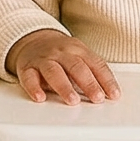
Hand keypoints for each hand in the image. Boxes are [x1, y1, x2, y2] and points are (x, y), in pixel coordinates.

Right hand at [6, 29, 120, 105]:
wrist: (32, 40)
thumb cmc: (60, 54)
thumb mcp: (78, 56)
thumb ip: (91, 72)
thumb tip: (107, 94)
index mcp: (78, 50)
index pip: (95, 64)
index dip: (106, 80)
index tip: (113, 95)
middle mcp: (60, 53)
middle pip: (76, 66)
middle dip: (88, 83)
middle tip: (97, 98)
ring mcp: (43, 60)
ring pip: (54, 71)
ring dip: (64, 86)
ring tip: (73, 100)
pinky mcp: (26, 68)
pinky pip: (29, 77)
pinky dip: (34, 87)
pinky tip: (40, 97)